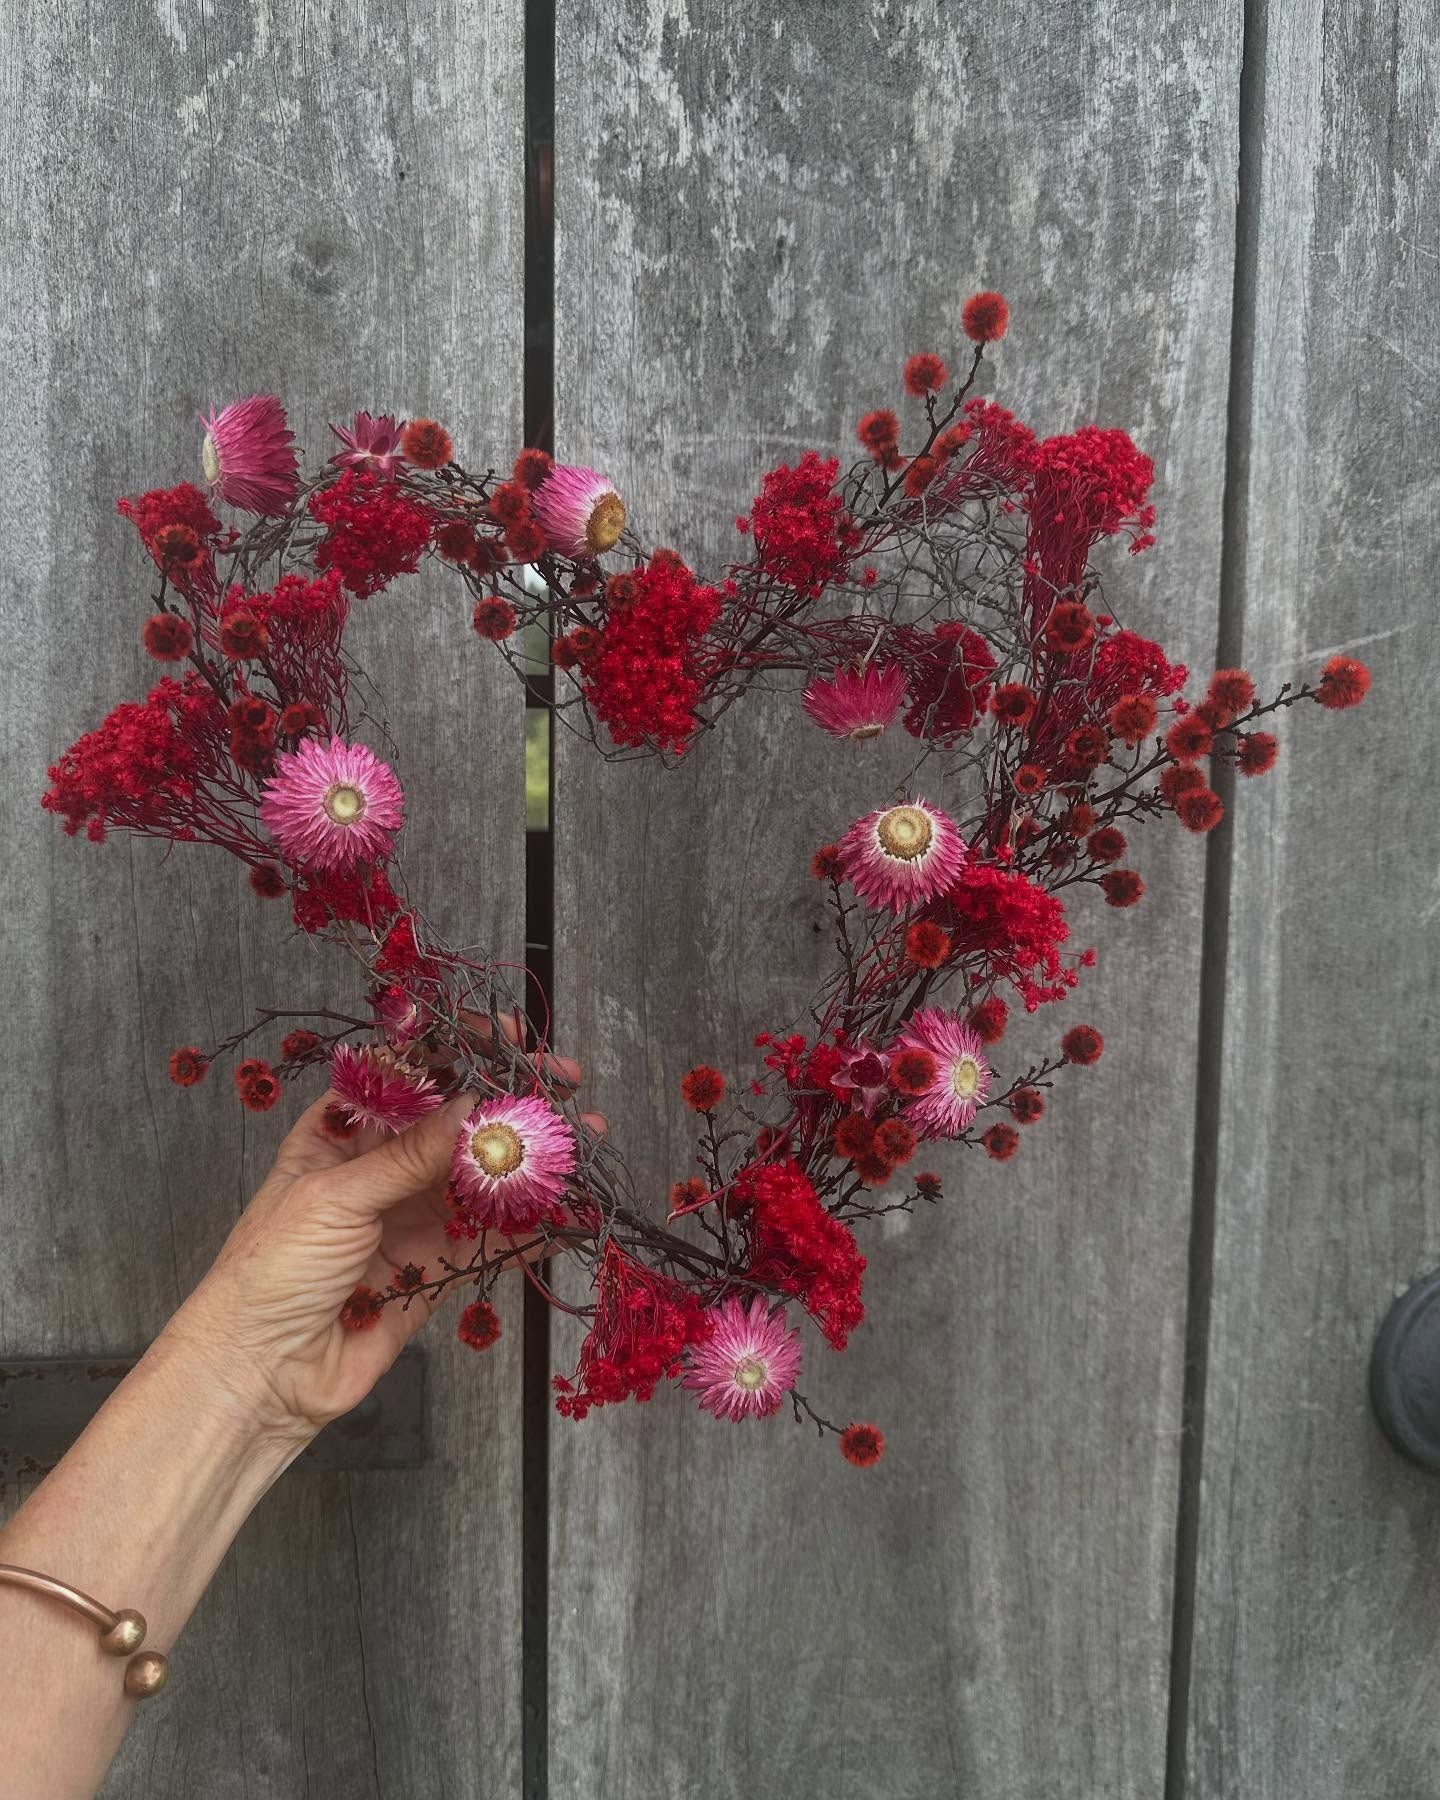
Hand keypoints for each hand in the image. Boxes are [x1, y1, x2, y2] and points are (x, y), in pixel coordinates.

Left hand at [163, 1031, 603, 1445]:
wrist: (258, 1375)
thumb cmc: (270, 1271)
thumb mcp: (335, 1196)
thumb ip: (410, 1156)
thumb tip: (473, 1107)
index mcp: (341, 1135)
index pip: (408, 1078)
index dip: (460, 1054)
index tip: (510, 1037)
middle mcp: (381, 1170)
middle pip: (458, 1125)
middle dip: (512, 1105)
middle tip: (566, 1084)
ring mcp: (412, 1219)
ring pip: (483, 1180)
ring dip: (533, 1162)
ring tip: (586, 1143)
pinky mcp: (436, 1271)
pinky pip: (492, 1240)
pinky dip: (533, 1227)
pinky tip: (573, 1211)